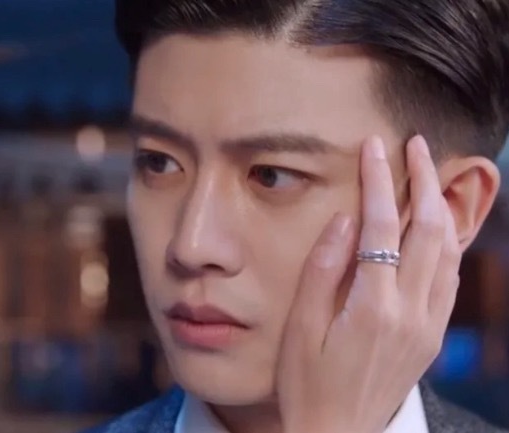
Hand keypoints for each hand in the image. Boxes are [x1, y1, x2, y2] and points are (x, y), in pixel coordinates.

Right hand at [276, 135, 460, 432]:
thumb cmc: (307, 383)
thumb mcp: (300, 328)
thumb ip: (322, 270)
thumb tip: (343, 219)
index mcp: (373, 307)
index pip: (383, 226)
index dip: (379, 180)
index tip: (374, 147)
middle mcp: (410, 313)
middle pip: (429, 230)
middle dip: (424, 180)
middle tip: (415, 145)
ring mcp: (428, 326)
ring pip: (448, 251)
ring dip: (441, 207)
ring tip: (429, 175)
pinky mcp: (432, 337)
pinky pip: (448, 278)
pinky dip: (445, 243)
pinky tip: (434, 228)